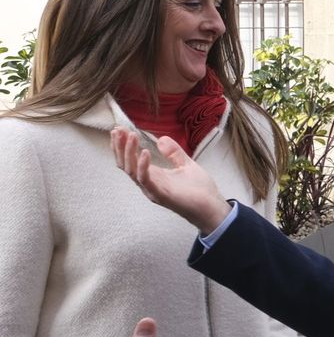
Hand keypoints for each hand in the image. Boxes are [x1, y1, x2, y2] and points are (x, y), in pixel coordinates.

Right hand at [112, 129, 230, 234]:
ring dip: (129, 152)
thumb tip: (161, 138)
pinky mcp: (160, 195)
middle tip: (118, 130)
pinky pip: (146, 180)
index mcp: (153, 175)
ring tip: (131, 136)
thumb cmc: (199, 190)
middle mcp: (148, 183)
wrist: (212, 207)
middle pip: (125, 164)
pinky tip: (145, 152)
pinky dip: (143, 166)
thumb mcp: (186, 165)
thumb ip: (173, 153)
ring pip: (131, 171)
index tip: (120, 129)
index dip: (123, 145)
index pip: (131, 160)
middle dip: (120, 147)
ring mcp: (152, 190)